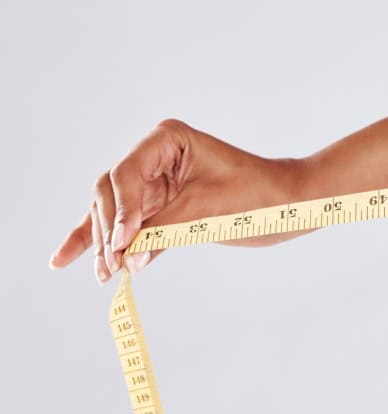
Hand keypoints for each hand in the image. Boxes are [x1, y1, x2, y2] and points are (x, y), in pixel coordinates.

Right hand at [48, 118, 310, 283]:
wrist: (291, 204)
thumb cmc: (260, 195)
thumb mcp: (208, 210)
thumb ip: (164, 230)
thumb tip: (127, 259)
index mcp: (166, 139)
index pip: (125, 174)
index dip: (121, 209)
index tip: (125, 241)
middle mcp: (154, 156)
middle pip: (111, 193)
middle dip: (109, 230)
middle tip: (112, 264)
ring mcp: (154, 182)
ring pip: (113, 212)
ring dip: (104, 243)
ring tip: (101, 274)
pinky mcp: (160, 207)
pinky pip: (127, 226)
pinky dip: (107, 244)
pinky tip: (69, 259)